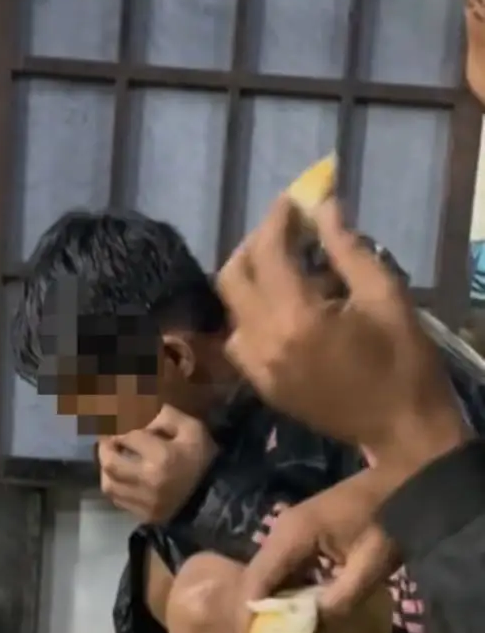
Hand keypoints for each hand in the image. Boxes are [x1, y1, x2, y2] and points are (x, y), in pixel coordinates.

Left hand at [98, 406, 214, 523]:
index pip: (130, 438)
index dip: (125, 432)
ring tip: (111, 461)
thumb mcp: (193, 430)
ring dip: (106, 470)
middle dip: (105, 449)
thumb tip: (144, 421)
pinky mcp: (145, 515)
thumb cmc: (204, 460)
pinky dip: (115, 487)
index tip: (125, 431)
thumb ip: (168, 418)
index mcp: (163, 456)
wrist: (215, 497)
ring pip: (109, 485)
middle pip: (110, 463)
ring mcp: (145, 501)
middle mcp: (149, 480)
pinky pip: (118, 501)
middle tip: (107, 442)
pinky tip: (120, 479)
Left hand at [218, 196, 468, 481]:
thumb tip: (323, 207)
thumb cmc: (402, 360)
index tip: (291, 202)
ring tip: (282, 270)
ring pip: (231, 310)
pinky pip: (240, 341)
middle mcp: (265, 342)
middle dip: (253, 246)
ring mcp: (258, 369)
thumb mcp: (385, 296)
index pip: (267, 254)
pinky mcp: (262, 386)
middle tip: (281, 233)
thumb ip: (347, 249)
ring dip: (249, 282)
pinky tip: (280, 309)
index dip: (276, 220)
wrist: (400, 429)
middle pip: (232, 278)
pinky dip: (251, 316)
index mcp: (297, 318)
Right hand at [237, 471, 399, 632]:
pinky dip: (285, 593)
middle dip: (254, 615)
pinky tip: (294, 615)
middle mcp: (282, 529)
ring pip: (268, 574)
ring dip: (269, 605)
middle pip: (255, 578)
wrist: (405, 480)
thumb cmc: (390, 521)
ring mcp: (290, 529)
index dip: (248, 616)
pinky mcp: (301, 534)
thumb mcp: (371, 564)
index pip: (256, 581)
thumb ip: (340, 600)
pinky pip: (284, 568)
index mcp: (293, 535)